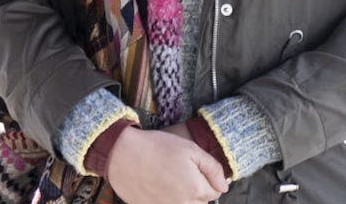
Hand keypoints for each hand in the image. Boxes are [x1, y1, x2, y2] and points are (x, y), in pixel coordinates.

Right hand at [107, 127, 228, 203]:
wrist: (120, 153)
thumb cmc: (155, 147)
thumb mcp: (190, 149)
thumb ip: (213, 168)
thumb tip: (224, 186)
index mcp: (196, 189)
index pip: (215, 192)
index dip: (207, 178)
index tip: (194, 168)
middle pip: (201, 202)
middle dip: (197, 190)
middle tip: (180, 173)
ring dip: (183, 197)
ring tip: (169, 180)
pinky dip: (166, 199)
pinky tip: (157, 185)